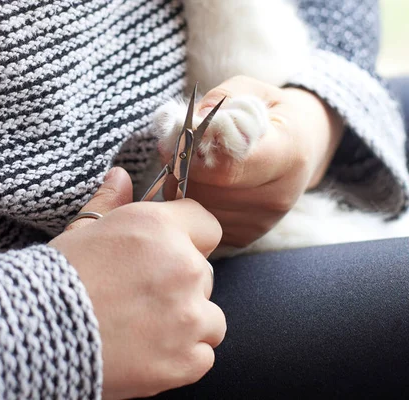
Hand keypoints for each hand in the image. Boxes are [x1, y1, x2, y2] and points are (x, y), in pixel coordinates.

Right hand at [50, 167, 225, 399]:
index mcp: (160, 229)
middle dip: (181, 283)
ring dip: (187, 322)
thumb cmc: (57, 279)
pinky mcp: (186, 360)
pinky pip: (202, 355)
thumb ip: (109, 202)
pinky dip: (182, 357)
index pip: (206, 224)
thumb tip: (120, 175)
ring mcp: (189, 317)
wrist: (36, 336)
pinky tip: (149, 353)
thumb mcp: (81, 232)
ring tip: (145, 328)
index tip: (170, 252)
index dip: (189, 238)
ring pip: (210, 317)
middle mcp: (184, 267)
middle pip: (204, 274)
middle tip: (141, 296)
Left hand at [159, 75, 343, 247]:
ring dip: (181, 184)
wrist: (303, 146)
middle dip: (181, 166)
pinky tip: (202, 182)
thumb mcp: (249, 90)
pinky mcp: (246, 236)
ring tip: (192, 162)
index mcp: (287, 152)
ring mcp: (263, 221)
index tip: (183, 132)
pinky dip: (191, 201)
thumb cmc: (270, 113)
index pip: (227, 167)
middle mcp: (278, 195)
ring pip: (198, 208)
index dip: (194, 151)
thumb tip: (184, 122)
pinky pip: (201, 222)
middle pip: (207, 190)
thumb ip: (216, 101)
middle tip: (178, 145)